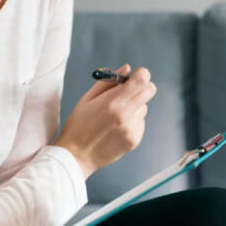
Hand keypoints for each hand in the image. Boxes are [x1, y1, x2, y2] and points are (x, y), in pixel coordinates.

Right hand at [55, 64, 156, 178]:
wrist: (76, 156)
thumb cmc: (79, 126)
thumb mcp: (87, 99)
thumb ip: (108, 82)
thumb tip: (127, 68)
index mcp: (112, 102)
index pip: (141, 80)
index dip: (142, 74)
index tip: (138, 75)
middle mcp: (124, 115)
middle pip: (150, 90)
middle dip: (143, 87)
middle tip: (130, 92)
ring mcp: (131, 129)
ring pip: (144, 107)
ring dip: (135, 107)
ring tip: (116, 116)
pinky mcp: (134, 140)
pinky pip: (141, 122)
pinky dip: (133, 122)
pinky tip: (117, 128)